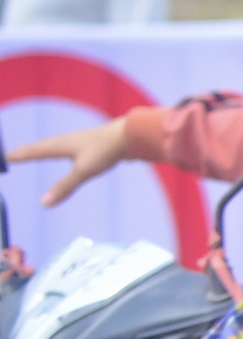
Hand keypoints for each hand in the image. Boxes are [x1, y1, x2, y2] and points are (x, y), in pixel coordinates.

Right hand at [12, 116, 131, 205]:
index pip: (34, 151)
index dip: (19, 156)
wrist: (132, 135)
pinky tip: (68, 152)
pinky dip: (60, 151)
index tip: (6, 157)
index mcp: (61, 145)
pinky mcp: (93, 146)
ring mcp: (81, 142)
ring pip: (56, 146)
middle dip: (27, 151)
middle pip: (42, 146)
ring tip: (36, 152)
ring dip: (42, 149)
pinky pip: (69, 149)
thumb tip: (43, 203)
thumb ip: (65, 187)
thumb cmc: (107, 150)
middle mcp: (68, 141)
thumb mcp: (84, 170)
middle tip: (13, 154)